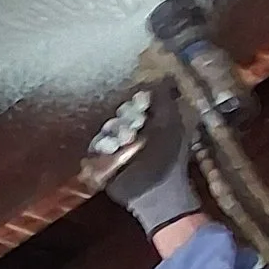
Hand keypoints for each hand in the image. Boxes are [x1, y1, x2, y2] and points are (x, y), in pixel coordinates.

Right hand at [92, 85, 200, 236]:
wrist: (158, 192)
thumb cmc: (170, 159)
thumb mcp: (173, 125)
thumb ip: (165, 100)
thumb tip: (159, 76)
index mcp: (150, 120)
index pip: (135, 100)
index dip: (137, 100)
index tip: (142, 103)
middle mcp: (132, 130)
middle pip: (118, 112)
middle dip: (126, 117)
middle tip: (134, 128)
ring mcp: (117, 147)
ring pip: (106, 128)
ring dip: (115, 132)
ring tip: (126, 141)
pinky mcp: (104, 162)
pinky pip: (95, 146)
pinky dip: (103, 146)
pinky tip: (113, 150)